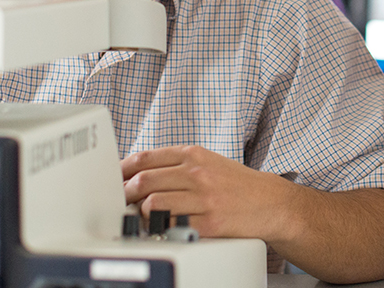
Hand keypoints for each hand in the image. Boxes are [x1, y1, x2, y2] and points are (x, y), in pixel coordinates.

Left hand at [121, 145, 293, 240]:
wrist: (270, 202)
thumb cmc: (235, 184)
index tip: (113, 179)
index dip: (122, 171)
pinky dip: (160, 228)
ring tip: (143, 216)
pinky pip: (171, 226)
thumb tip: (137, 171)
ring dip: (141, 213)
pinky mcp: (209, 223)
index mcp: (193, 155)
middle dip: (125, 194)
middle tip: (121, 202)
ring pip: (152, 204)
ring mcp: (203, 198)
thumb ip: (175, 164)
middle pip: (143, 181)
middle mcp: (197, 173)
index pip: (144, 158)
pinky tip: (162, 227)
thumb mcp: (206, 161)